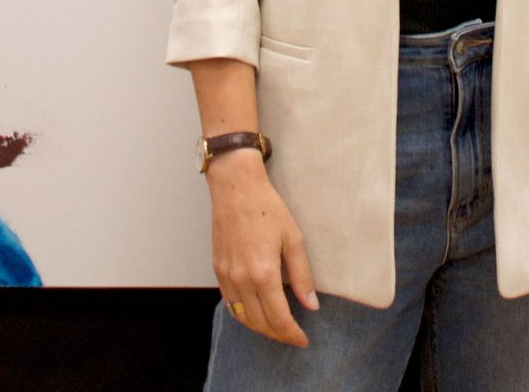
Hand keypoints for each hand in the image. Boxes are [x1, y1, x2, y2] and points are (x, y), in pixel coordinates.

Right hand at [209, 152, 318, 347]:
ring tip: (276, 327)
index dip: (292, 334)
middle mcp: (242, 280)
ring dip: (260, 327)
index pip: (279, 318)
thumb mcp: (294, 239)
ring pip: (242, 317)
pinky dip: (243, 314)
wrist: (236, 188)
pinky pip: (230, 303)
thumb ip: (302, 276)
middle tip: (293, 336)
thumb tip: (311, 305)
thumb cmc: (267, 208)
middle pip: (259, 323)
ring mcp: (227, 276)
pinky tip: (255, 310)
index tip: (303, 340)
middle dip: (278, 335)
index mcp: (264, 274)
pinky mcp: (217, 269)